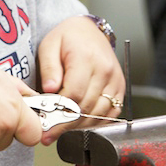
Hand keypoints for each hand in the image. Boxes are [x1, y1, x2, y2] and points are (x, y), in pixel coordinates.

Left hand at [37, 15, 125, 144]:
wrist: (88, 31)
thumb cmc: (67, 38)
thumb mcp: (49, 46)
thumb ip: (49, 68)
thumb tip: (49, 89)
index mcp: (86, 58)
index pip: (74, 94)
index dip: (59, 112)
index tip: (45, 123)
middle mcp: (105, 70)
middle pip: (86, 107)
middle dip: (65, 124)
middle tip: (49, 134)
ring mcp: (115, 80)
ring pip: (99, 114)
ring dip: (79, 126)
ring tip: (61, 132)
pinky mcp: (120, 88)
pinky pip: (110, 113)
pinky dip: (95, 122)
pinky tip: (79, 125)